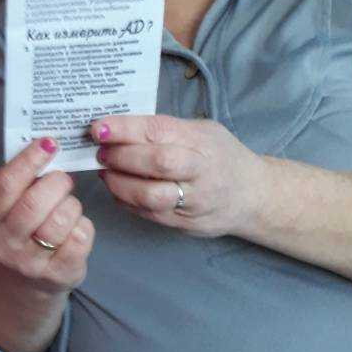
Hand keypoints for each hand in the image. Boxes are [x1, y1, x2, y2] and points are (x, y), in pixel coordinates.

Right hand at [0, 138, 93, 290]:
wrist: (31, 279)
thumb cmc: (24, 228)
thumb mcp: (10, 207)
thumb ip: (20, 181)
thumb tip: (46, 145)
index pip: (5, 185)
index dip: (29, 160)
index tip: (49, 143)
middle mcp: (4, 243)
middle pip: (34, 203)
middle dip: (57, 183)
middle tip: (63, 180)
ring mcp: (31, 262)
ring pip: (61, 220)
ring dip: (71, 205)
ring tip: (67, 207)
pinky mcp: (59, 273)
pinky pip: (81, 237)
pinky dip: (84, 226)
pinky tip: (75, 228)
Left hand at [92, 114, 265, 237]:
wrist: (252, 196)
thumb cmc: (220, 157)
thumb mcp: (203, 132)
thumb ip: (167, 130)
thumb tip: (118, 127)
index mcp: (202, 141)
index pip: (159, 131)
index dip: (125, 129)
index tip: (98, 127)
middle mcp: (201, 171)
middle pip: (156, 163)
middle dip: (120, 156)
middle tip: (100, 152)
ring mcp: (194, 201)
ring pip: (151, 196)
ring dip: (119, 183)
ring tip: (105, 172)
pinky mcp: (185, 224)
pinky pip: (148, 214)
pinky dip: (125, 201)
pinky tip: (117, 189)